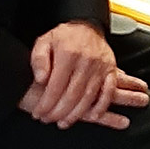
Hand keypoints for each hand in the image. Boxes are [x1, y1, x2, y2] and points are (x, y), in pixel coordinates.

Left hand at [20, 21, 149, 129]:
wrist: (86, 26)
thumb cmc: (64, 37)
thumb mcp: (44, 41)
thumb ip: (39, 59)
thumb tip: (41, 78)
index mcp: (68, 54)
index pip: (55, 86)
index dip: (46, 103)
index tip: (38, 113)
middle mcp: (86, 60)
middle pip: (72, 95)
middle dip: (58, 112)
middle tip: (48, 119)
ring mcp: (100, 66)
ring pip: (89, 97)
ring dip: (76, 114)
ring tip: (64, 122)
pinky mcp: (110, 70)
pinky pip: (109, 91)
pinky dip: (102, 106)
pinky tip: (94, 116)